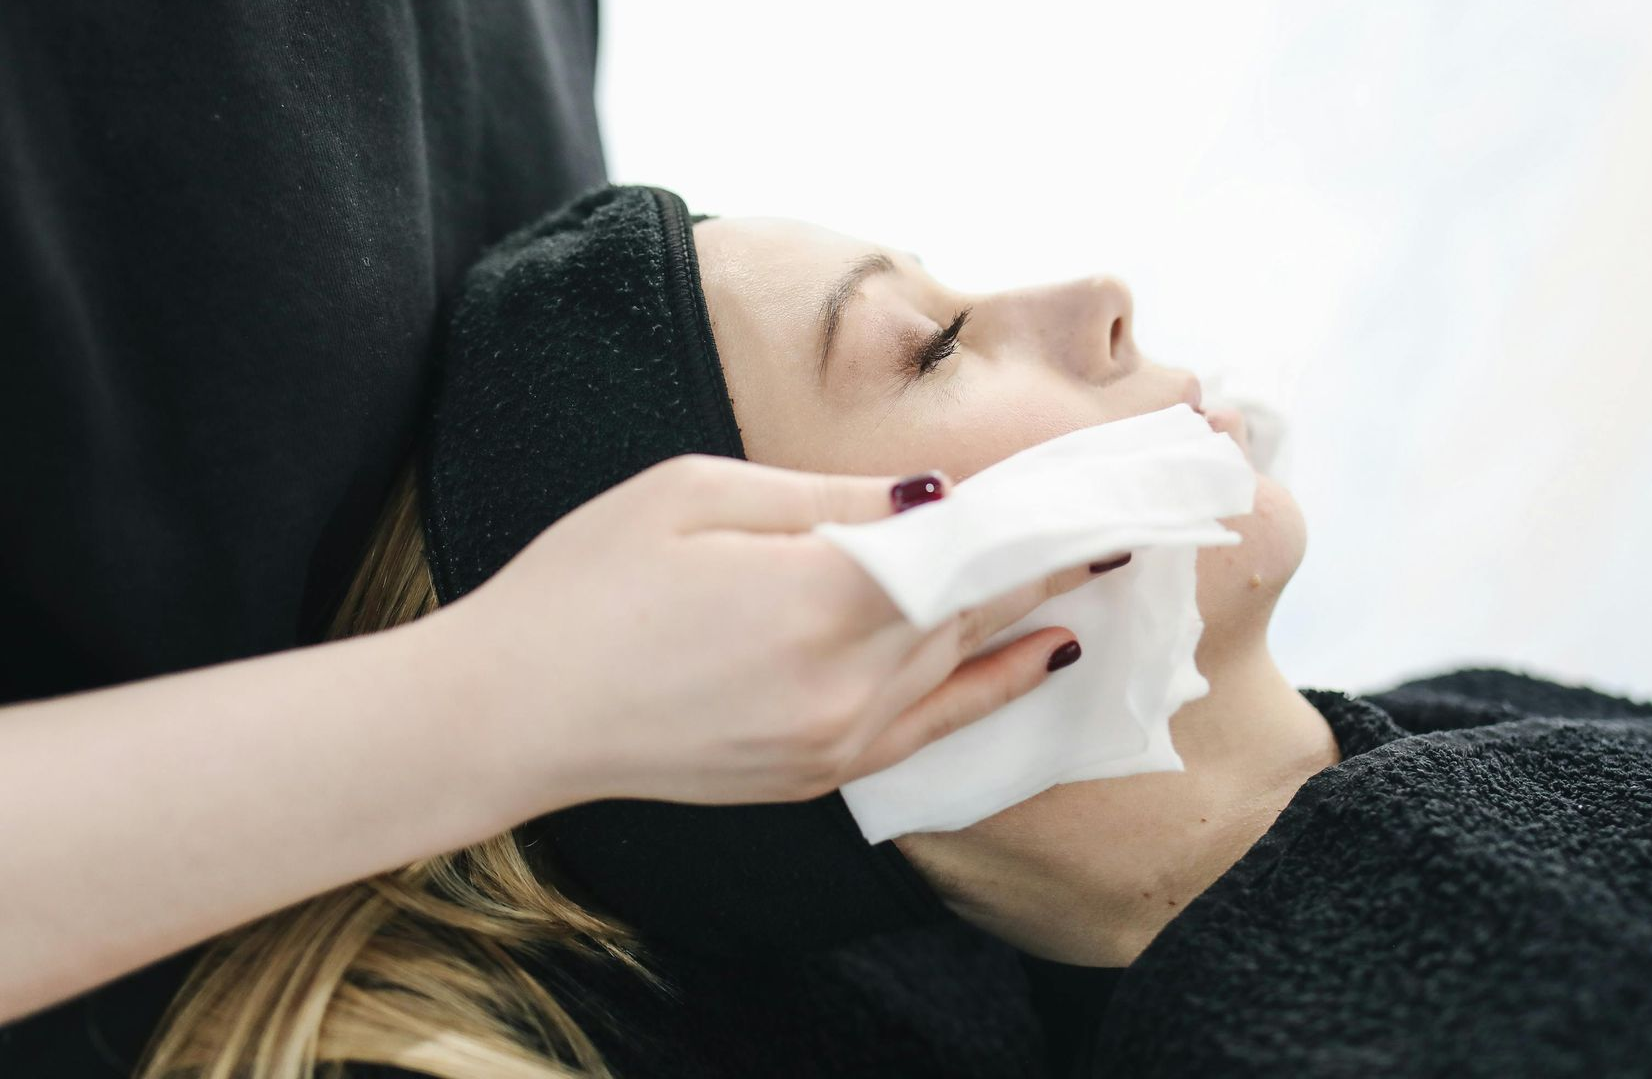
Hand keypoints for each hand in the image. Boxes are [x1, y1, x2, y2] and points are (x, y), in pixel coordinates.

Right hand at [427, 454, 1111, 809]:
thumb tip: (932, 495)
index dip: (1035, 515)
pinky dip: (994, 687)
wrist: (514, 713)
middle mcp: (844, 682)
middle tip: (1120, 519)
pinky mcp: (817, 775)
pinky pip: (932, 727)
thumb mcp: (696, 494)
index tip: (1095, 486)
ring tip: (1100, 572)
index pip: (966, 548)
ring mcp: (834, 741)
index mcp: (815, 596)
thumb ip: (829, 497)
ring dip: (1033, 615)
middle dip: (1050, 559)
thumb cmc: (586, 584)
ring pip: (963, 664)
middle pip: (980, 608)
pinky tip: (1044, 655)